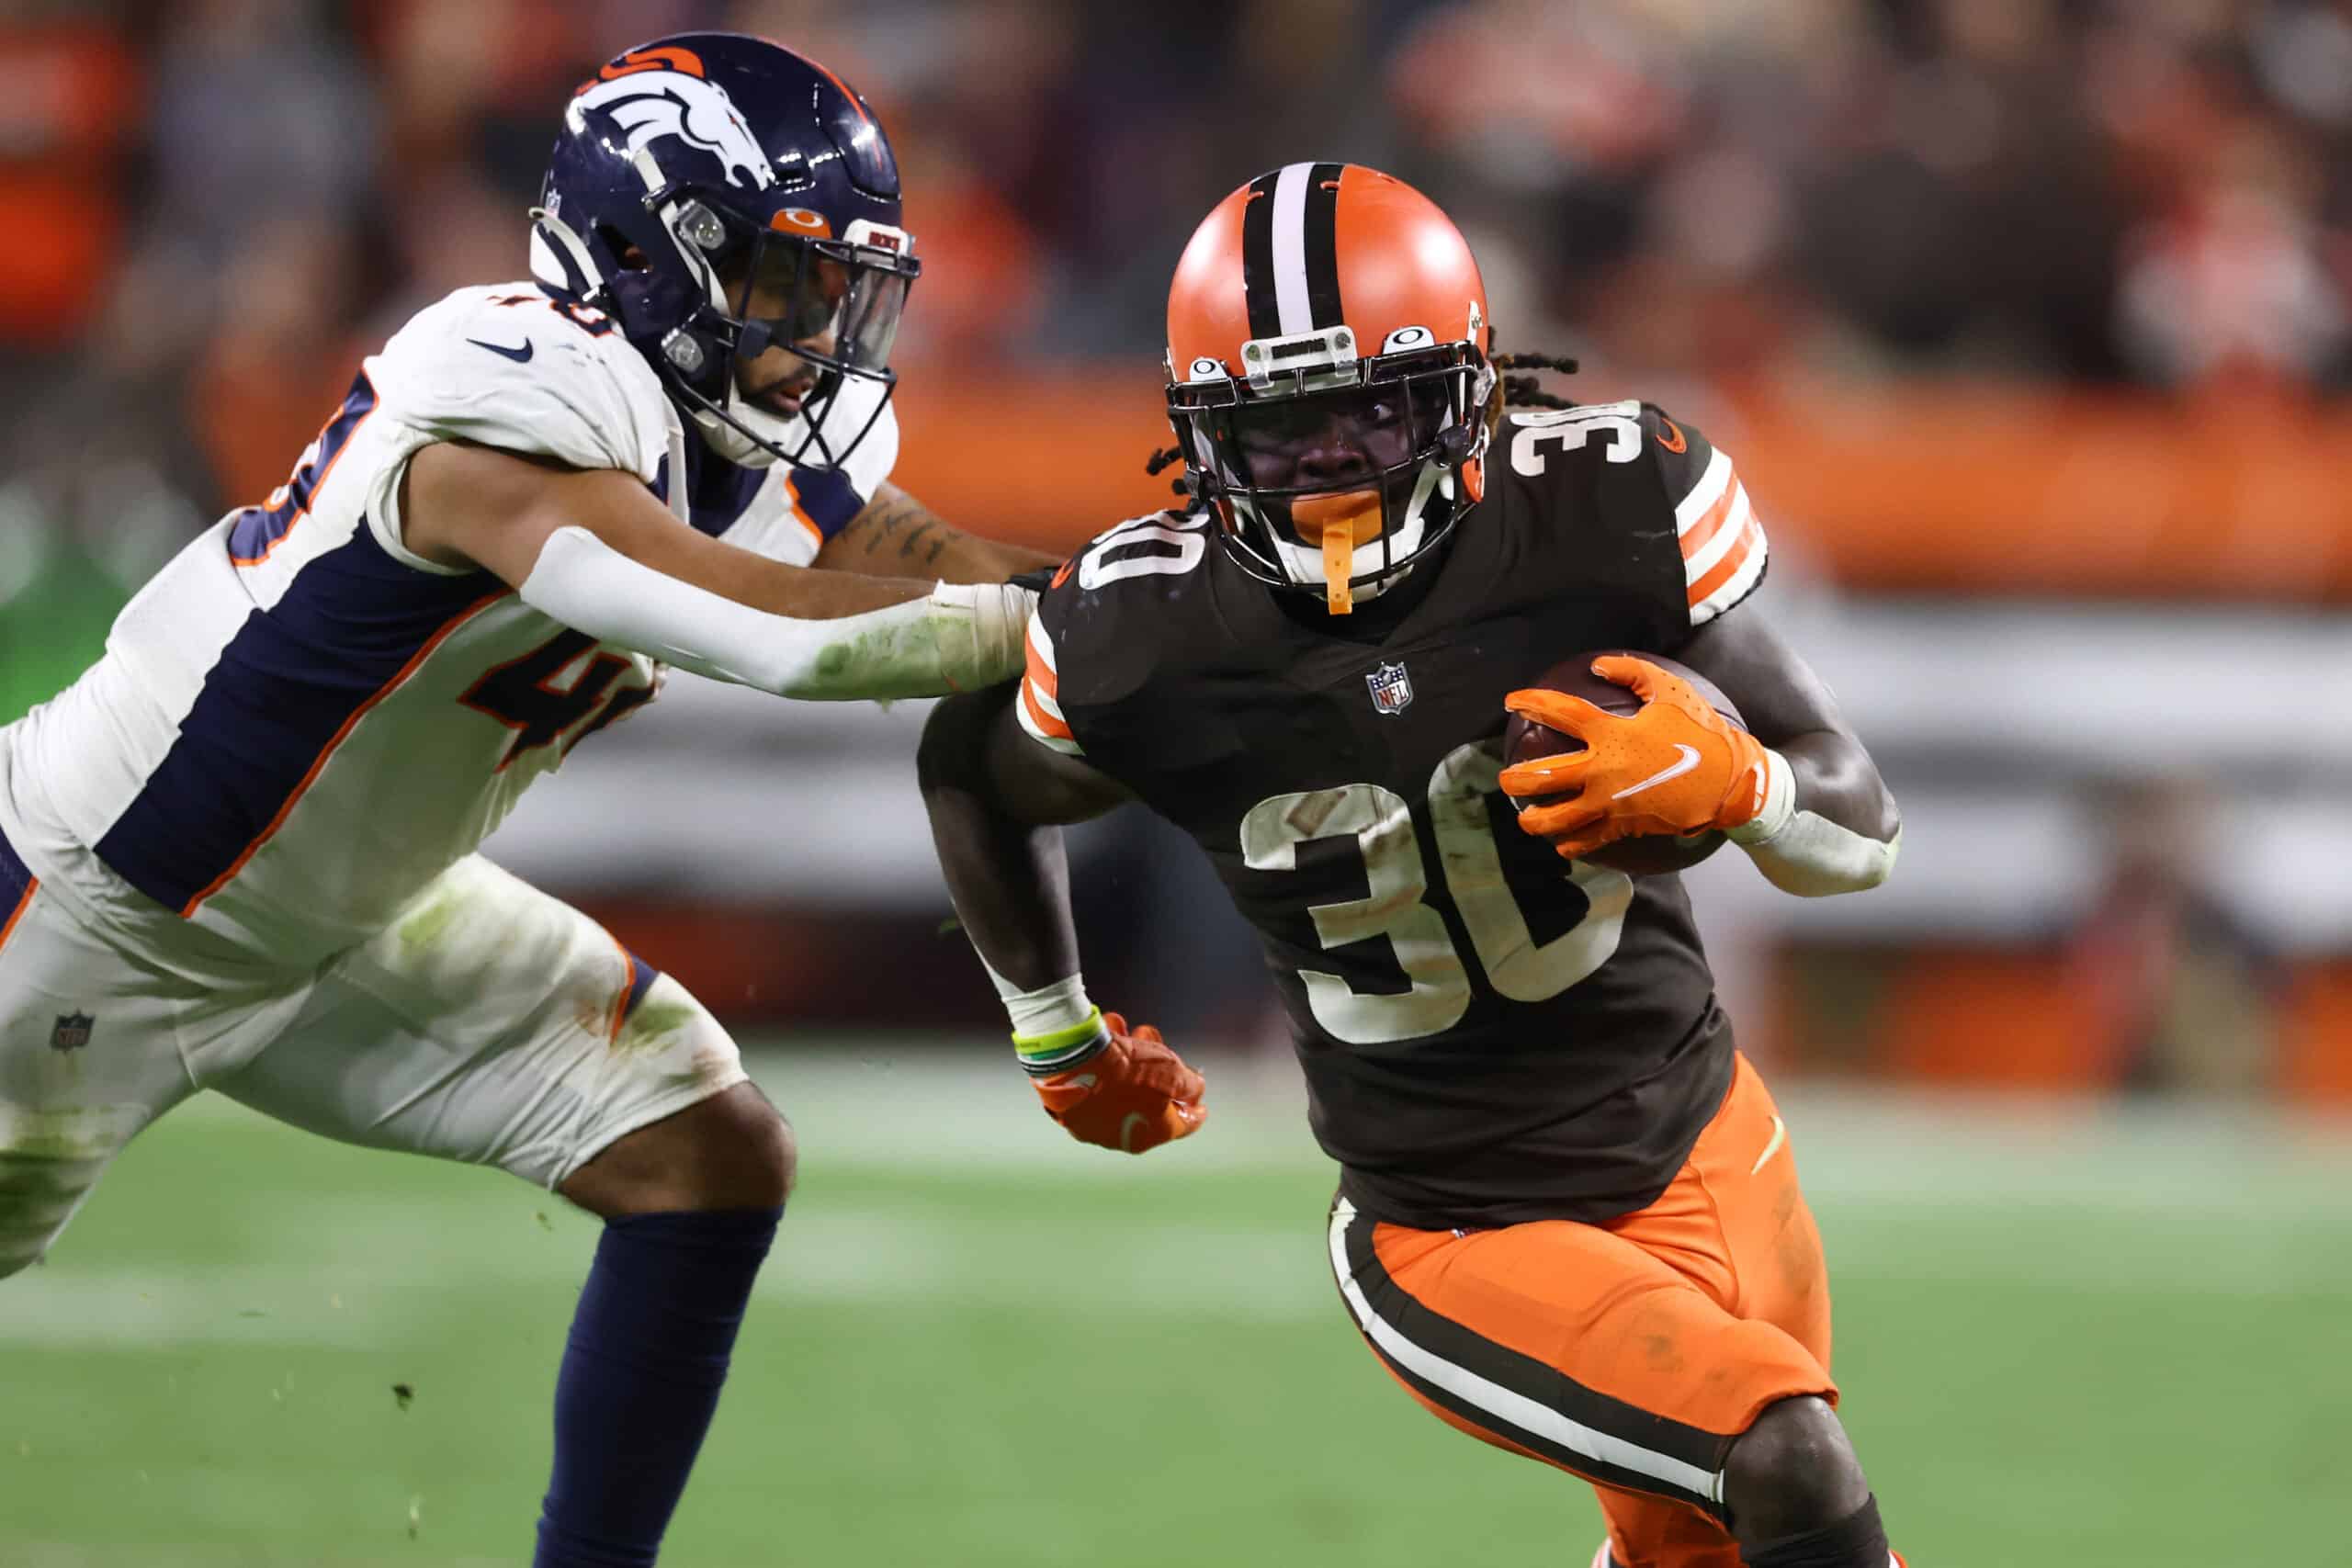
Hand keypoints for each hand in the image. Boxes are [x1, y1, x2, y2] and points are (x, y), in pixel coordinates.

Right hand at [1029, 1013, 1206, 1153]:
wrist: (1074, 1058)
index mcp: (1148, 1135)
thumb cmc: (1129, 1068)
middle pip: (1151, 1102)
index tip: (1198, 1107)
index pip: (1182, 1126)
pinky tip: (1112, 1037)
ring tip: (1132, 1032)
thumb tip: (1193, 1093)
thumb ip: (1190, 1087)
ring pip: (1123, 1089)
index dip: (1194, 1112)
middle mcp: (1119, 1137)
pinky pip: (1097, 1084)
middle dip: (1159, 1071)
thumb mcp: (1174, 1073)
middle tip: (1161, 1048)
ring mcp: (1092, 1124)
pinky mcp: (1070, 1109)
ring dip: (1133, 1060)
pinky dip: (1107, 1064)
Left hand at [1497, 656, 1770, 860]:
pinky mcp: (1624, 825)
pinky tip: (1563, 842)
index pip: (1559, 712)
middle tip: (1505, 778)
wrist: (1730, 781)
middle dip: (1514, 779)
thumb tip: (1599, 666)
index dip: (1531, 703)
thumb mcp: (1671, 692)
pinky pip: (1587, 840)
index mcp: (1611, 732)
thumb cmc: (1701, 733)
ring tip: (1527, 818)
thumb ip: (1633, 672)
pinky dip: (1571, 844)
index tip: (1511, 701)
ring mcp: (1610, 802)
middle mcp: (1603, 770)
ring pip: (1556, 819)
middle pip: (1541, 777)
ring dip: (1534, 821)